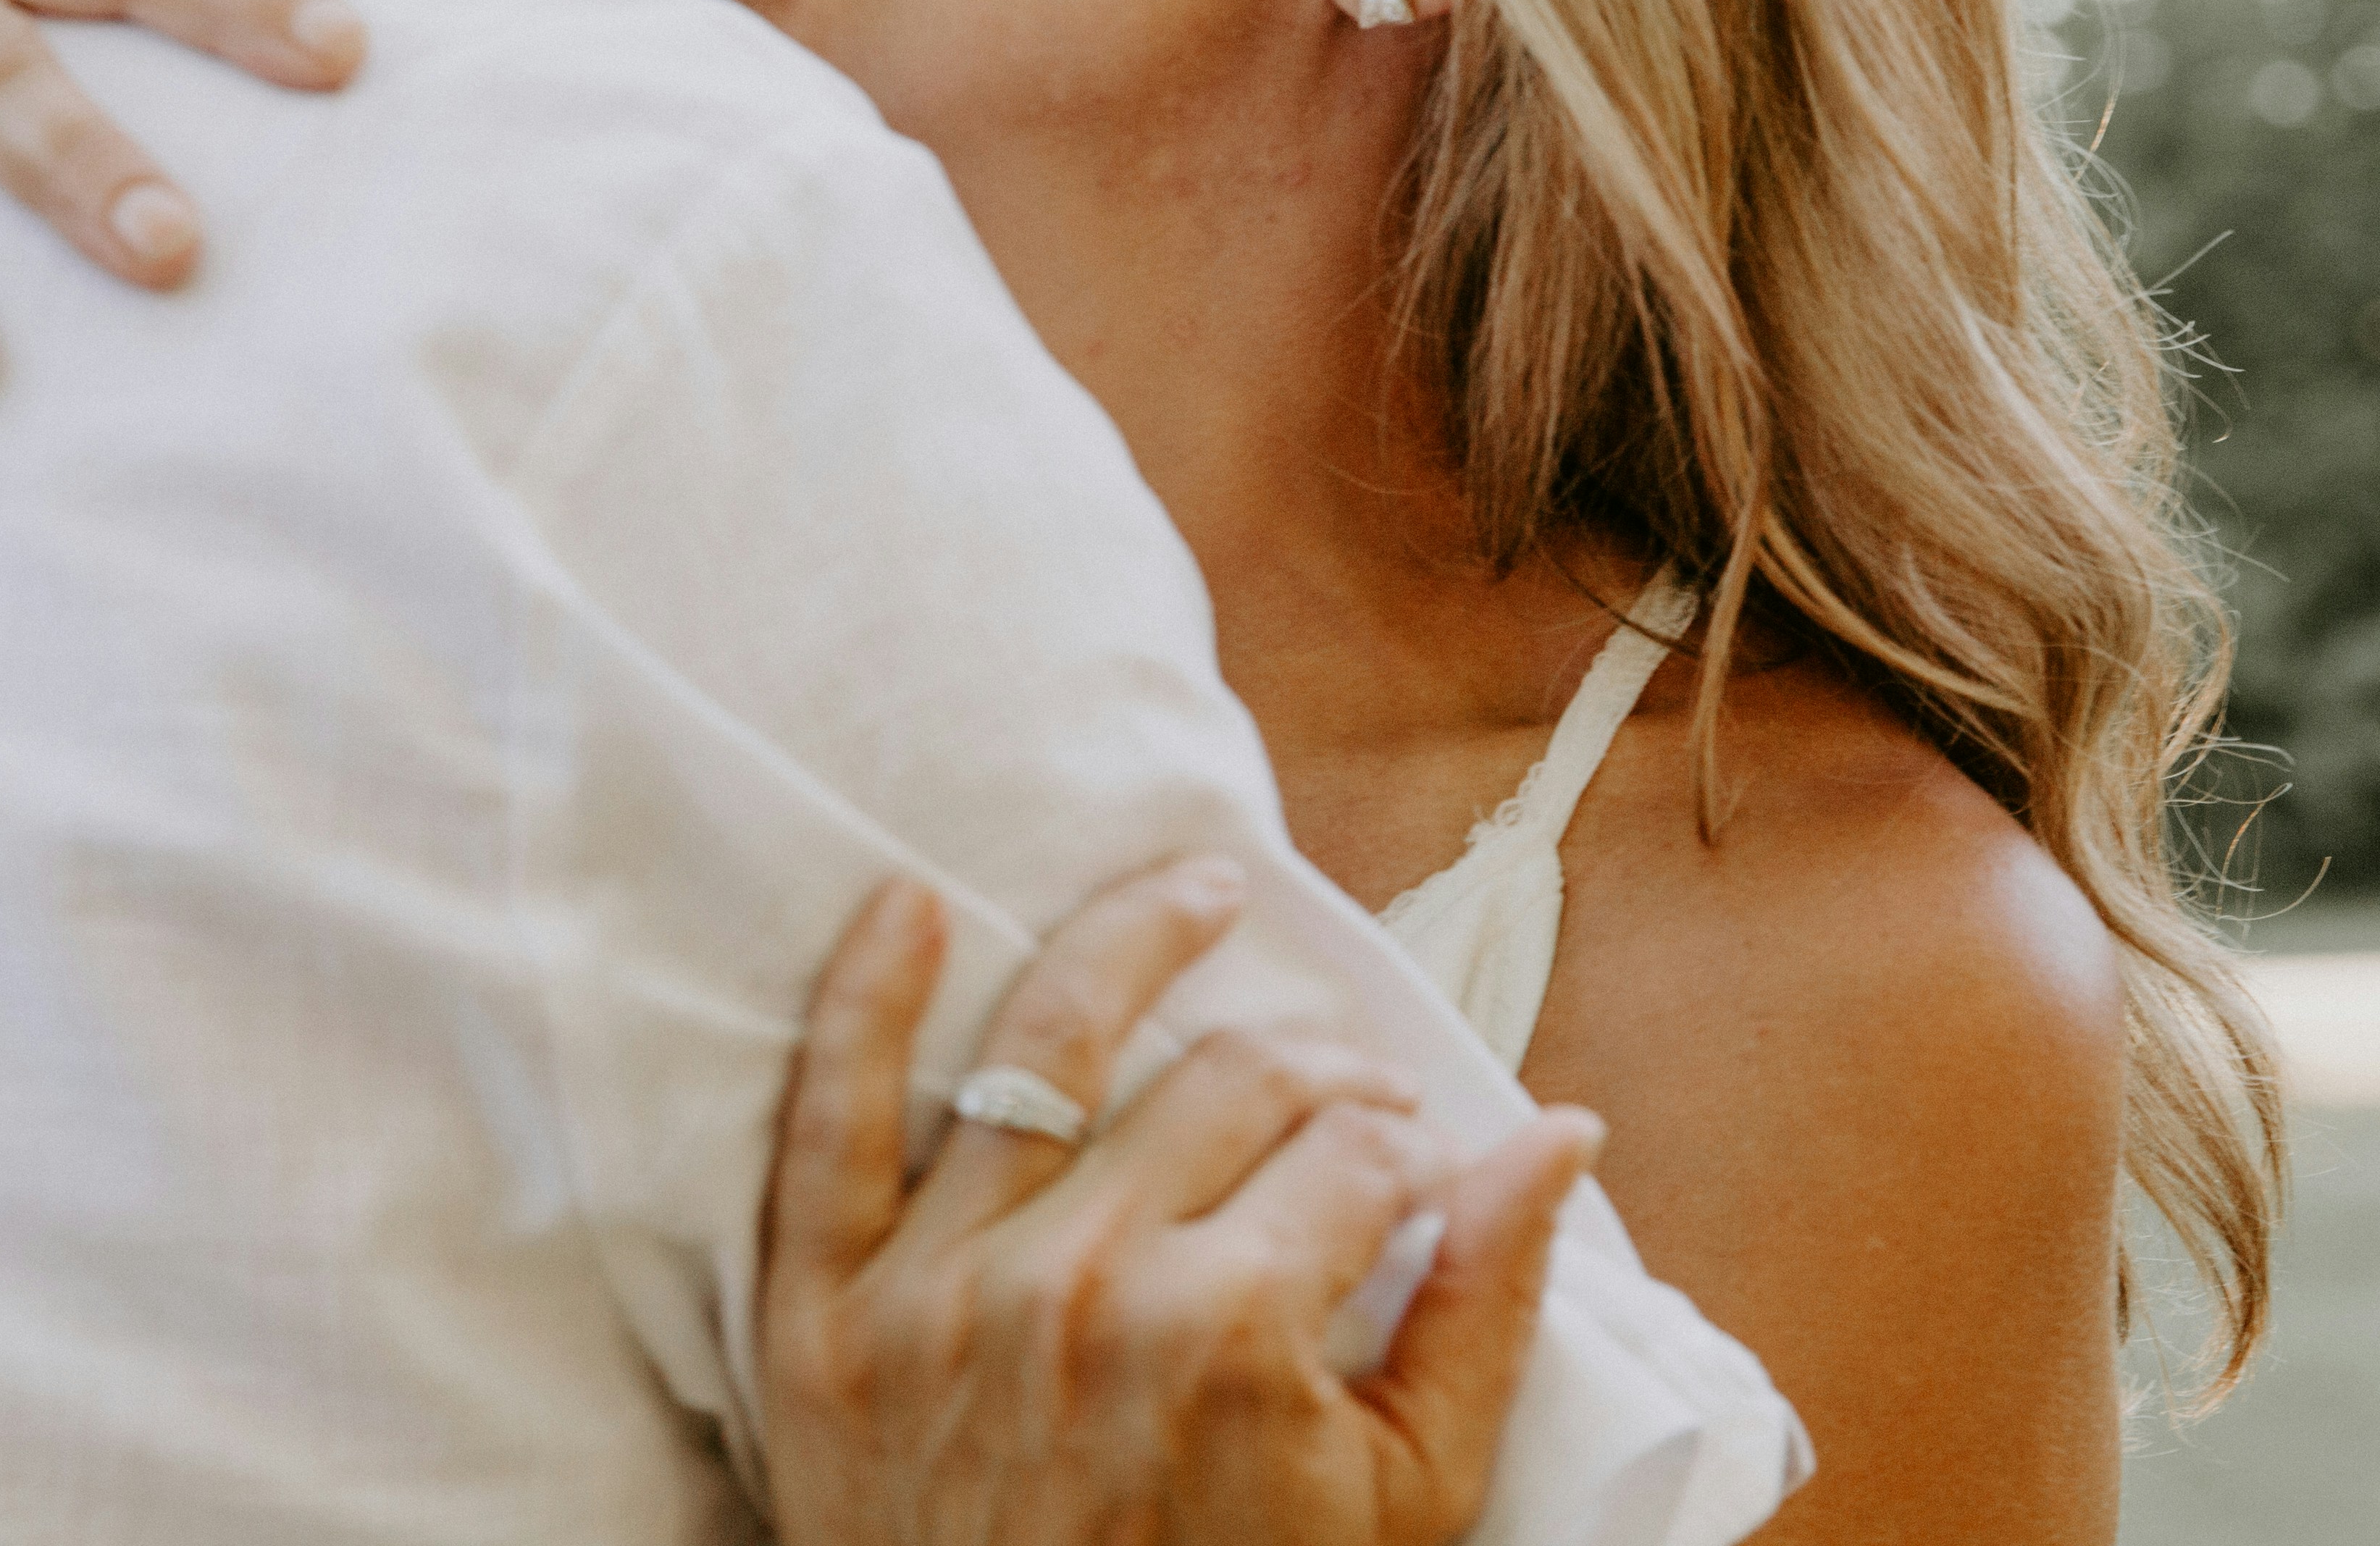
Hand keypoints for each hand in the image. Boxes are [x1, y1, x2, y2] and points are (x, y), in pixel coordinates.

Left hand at [758, 858, 1604, 1545]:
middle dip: (1318, 1065)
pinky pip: (827, 1117)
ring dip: (1134, 940)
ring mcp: (937, 1289)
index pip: (1353, 1150)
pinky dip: (863, 997)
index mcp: (1231, 1331)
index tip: (1413, 1160)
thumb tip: (1557, 1133)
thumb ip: (1484, 1310)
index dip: (1405, 1141)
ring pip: (1049, 1046)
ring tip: (1193, 894)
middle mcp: (1081, 1285)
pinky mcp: (821, 1310)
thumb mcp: (1403, 1501)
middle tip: (1341, 1088)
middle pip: (1228, 1083)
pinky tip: (909, 905)